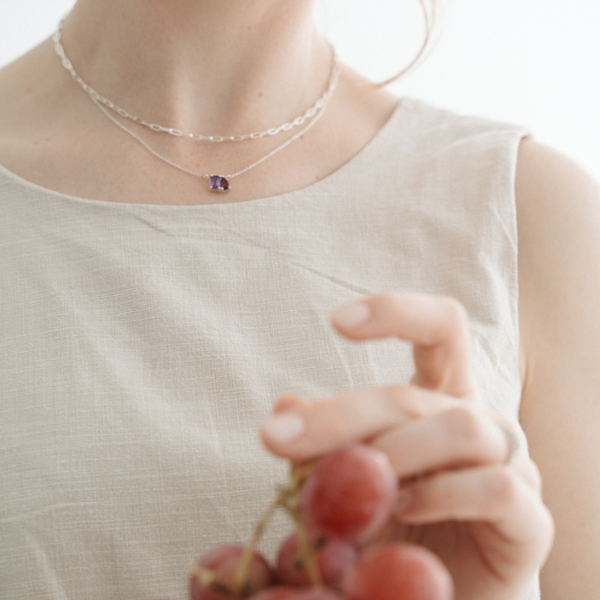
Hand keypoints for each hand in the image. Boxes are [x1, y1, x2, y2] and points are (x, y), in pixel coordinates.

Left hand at [261, 292, 553, 599]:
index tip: (336, 321)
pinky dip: (441, 496)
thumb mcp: (353, 478)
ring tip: (354, 487)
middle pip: (415, 394)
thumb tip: (285, 404)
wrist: (442, 590)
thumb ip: (324, 444)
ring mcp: (513, 464)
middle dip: (340, 416)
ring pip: (459, 429)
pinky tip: (403, 510)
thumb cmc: (397, 525)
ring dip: (392, 455)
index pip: (440, 328)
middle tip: (277, 437)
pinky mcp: (530, 518)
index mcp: (442, 396)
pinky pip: (495, 488)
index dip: (396, 312)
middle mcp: (480, 419)